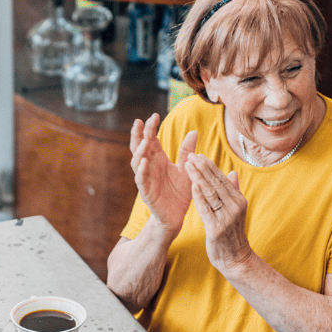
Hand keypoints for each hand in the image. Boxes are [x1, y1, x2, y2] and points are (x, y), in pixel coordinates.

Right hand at [130, 114, 199, 232]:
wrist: (177, 216)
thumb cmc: (180, 192)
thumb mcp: (186, 168)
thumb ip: (187, 151)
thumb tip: (194, 131)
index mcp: (158, 159)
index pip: (151, 139)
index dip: (150, 128)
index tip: (154, 115)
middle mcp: (150, 166)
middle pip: (139, 147)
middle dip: (139, 134)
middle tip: (141, 121)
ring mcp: (146, 179)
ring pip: (137, 162)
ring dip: (139, 151)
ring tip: (144, 141)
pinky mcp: (146, 192)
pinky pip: (141, 180)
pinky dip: (141, 170)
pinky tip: (144, 161)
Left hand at [182, 153, 256, 273]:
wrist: (235, 259)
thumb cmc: (232, 233)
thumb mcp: (236, 211)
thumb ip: (233, 191)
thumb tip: (233, 172)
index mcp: (239, 200)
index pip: (222, 179)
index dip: (210, 166)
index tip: (198, 155)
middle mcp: (235, 207)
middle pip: (216, 183)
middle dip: (202, 168)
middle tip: (190, 155)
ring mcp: (226, 218)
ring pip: (210, 193)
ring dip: (198, 177)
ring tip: (187, 165)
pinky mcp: (216, 228)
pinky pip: (206, 209)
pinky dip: (199, 196)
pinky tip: (192, 185)